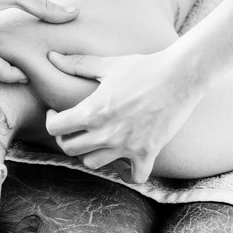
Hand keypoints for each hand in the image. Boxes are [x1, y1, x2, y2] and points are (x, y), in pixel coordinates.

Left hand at [46, 50, 204, 183]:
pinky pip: (133, 177)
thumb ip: (78, 64)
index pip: (55, 128)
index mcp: (92, 111)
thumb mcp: (108, 65)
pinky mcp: (148, 152)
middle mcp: (106, 133)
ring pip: (93, 164)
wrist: (182, 75)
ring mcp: (127, 146)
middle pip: (69, 149)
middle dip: (65, 139)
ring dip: (89, 155)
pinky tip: (123, 165)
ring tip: (93, 144)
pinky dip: (126, 175)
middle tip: (72, 129)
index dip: (50, 121)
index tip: (56, 114)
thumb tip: (52, 56)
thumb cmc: (144, 68)